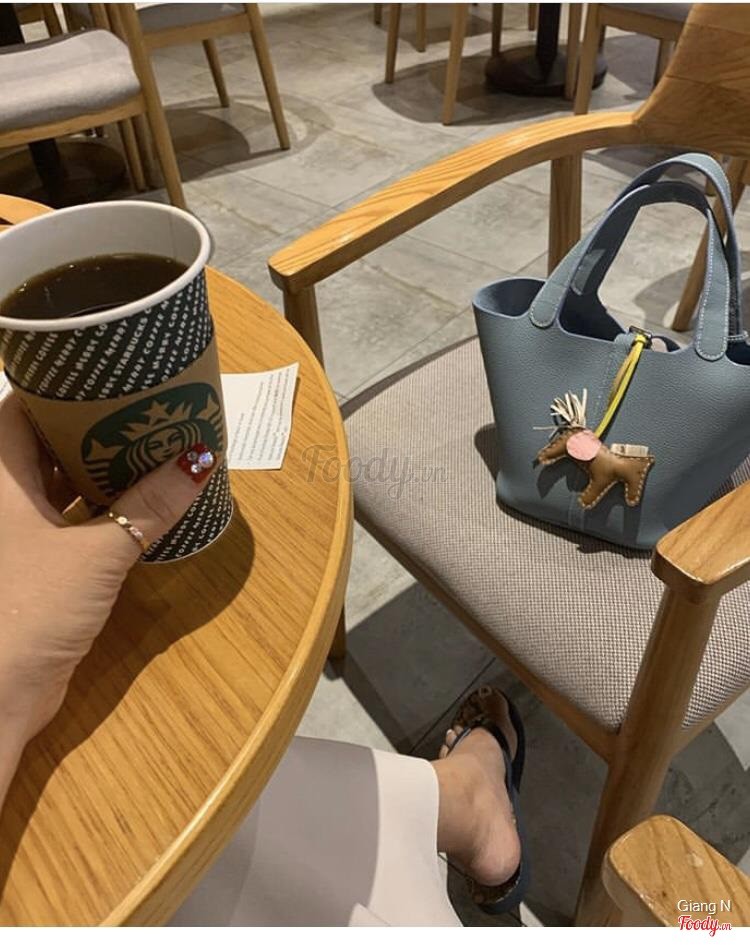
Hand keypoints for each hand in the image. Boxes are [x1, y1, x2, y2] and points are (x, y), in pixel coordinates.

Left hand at [0, 394, 216, 787]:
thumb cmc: (30, 606)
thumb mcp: (99, 552)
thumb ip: (151, 507)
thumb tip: (202, 461)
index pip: (21, 410)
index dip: (61, 389)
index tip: (107, 375)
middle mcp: (3, 499)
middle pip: (43, 444)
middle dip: (91, 427)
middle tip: (143, 407)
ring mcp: (17, 534)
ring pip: (58, 484)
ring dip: (99, 469)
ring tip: (150, 446)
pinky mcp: (35, 566)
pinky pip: (69, 519)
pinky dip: (100, 507)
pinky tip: (139, 501)